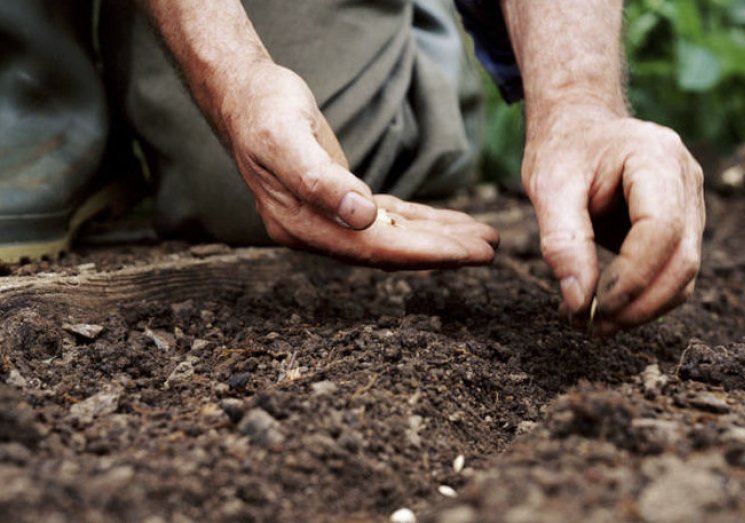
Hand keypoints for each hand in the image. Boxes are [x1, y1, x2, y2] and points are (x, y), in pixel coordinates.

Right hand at [220, 61, 497, 268]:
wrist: (244, 98)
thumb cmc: (264, 114)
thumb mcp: (287, 140)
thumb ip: (321, 181)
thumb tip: (362, 217)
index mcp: (304, 226)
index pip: (376, 249)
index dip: (425, 253)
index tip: (468, 254)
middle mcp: (318, 232)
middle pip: (391, 250)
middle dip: (442, 251)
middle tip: (490, 249)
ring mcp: (329, 220)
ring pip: (394, 236)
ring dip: (438, 237)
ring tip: (482, 237)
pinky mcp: (341, 203)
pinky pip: (388, 219)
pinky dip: (420, 221)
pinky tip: (448, 223)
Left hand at [522, 107, 704, 334]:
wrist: (579, 128)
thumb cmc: (563, 150)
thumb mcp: (548, 186)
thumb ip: (562, 242)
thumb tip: (577, 301)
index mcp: (657, 158)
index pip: (661, 229)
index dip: (631, 276)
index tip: (591, 306)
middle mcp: (686, 180)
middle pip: (683, 259)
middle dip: (638, 304)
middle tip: (590, 327)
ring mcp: (691, 204)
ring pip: (684, 274)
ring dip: (642, 309)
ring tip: (592, 324)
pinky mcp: (681, 226)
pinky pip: (673, 273)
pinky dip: (643, 298)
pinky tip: (605, 307)